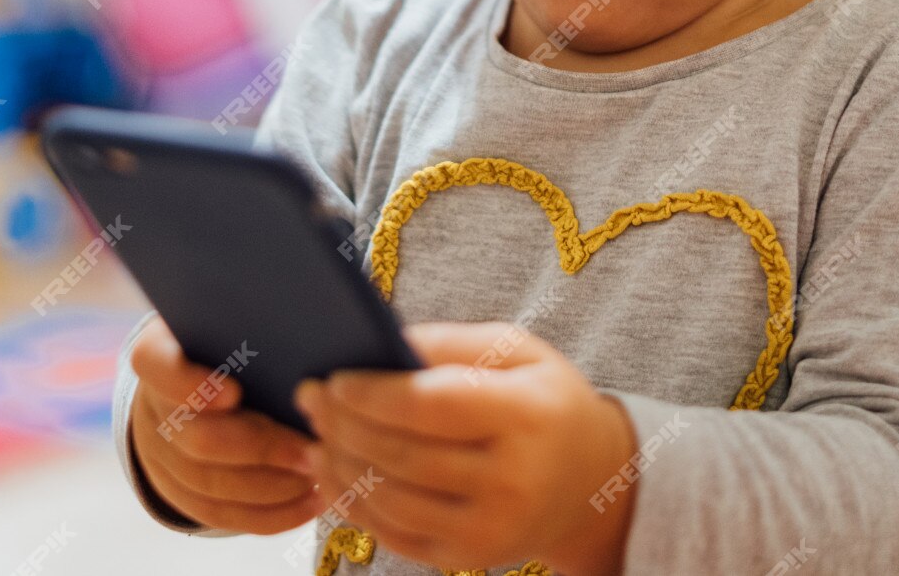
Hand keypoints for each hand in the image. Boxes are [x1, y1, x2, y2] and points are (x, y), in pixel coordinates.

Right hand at [126, 317, 320, 532]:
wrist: (186, 387)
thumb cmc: (226, 341)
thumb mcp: (229, 322)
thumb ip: (255, 323)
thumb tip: (313, 318)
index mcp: (160, 354)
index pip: (159, 367)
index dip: (191, 384)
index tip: (235, 393)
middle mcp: (153, 409)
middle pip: (197, 440)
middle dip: (260, 448)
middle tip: (311, 451)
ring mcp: (161, 457)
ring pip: (212, 485)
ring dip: (272, 487)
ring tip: (321, 475)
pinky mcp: (180, 494)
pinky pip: (221, 514)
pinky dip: (269, 515)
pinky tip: (310, 503)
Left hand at [293, 321, 639, 574]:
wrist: (589, 479)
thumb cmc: (542, 400)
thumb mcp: (518, 352)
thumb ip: (451, 343)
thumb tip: (380, 343)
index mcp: (527, 415)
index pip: (432, 405)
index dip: (373, 394)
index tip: (336, 379)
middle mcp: (513, 479)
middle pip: (404, 454)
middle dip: (344, 425)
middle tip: (309, 398)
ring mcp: (491, 527)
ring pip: (392, 498)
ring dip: (340, 464)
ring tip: (313, 435)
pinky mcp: (470, 556)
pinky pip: (396, 533)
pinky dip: (355, 503)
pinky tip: (334, 473)